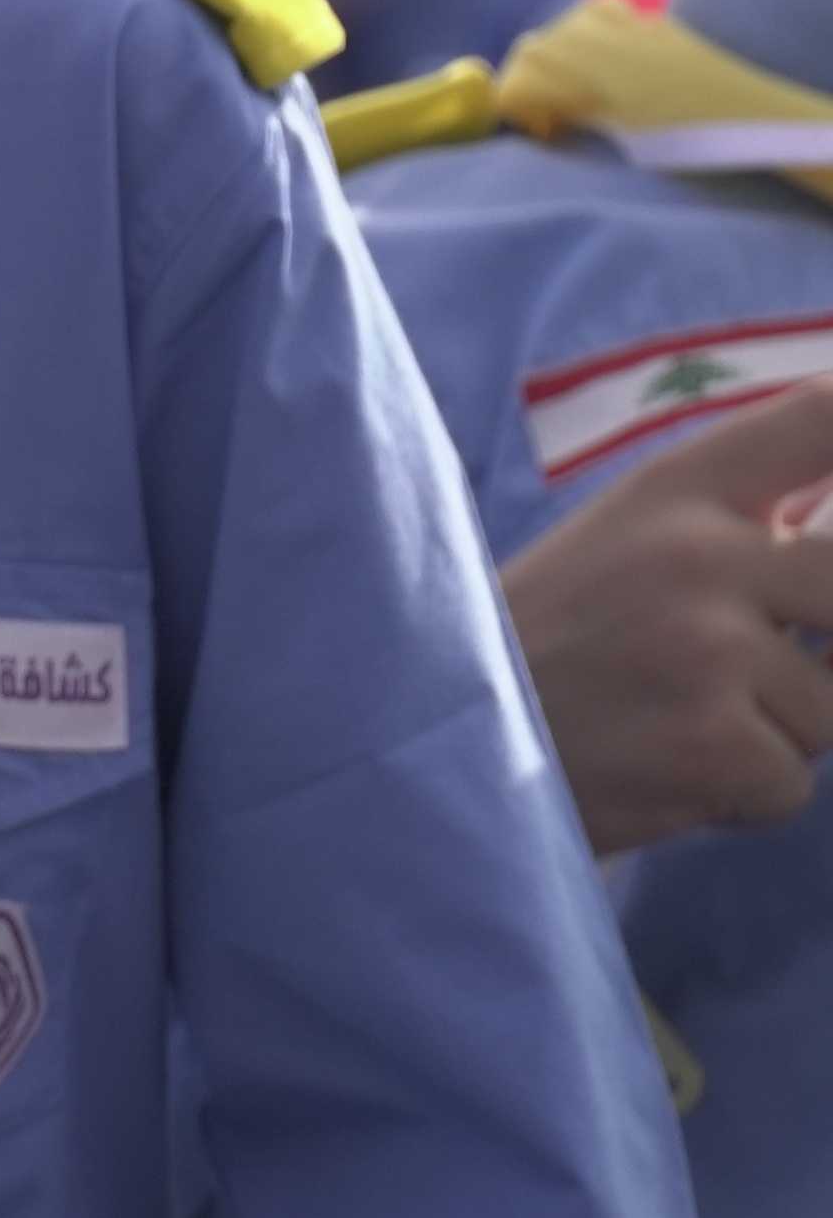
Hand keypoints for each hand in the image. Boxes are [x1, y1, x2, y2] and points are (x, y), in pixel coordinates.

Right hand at [504, 383, 832, 855]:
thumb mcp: (625, 537)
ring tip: (675, 723)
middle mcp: (697, 553)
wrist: (426, 734)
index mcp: (676, 488)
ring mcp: (707, 649)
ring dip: (771, 734)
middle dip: (819, 642)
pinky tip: (662, 771)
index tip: (813, 513)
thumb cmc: (544, 637)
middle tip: (739, 665)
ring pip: (830, 708)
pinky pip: (792, 782)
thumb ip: (741, 521)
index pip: (819, 420)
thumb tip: (831, 538)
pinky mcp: (713, 745)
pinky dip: (738, 797)